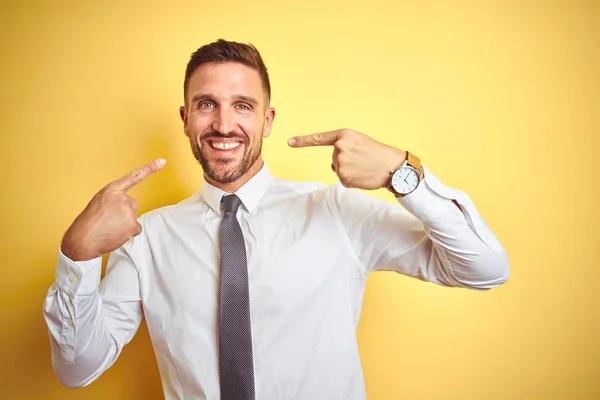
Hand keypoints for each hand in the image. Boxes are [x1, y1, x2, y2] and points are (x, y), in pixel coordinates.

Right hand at [60, 158, 165, 260]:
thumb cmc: (89, 222)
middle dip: (124, 212)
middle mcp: (122, 198)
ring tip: (110, 227)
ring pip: (133, 217)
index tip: (162, 161)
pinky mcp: (132, 224)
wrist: (83, 239)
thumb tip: (123, 206)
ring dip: (125, 223)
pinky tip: (116, 234)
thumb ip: (113, 199)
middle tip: (109, 220)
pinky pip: (136, 229)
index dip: (150, 168)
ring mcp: (128, 211)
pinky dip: (128, 233)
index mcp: (112, 190)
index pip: (134, 177)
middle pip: (132, 204)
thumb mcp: (99, 202)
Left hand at [288, 129, 405, 189]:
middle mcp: (339, 148)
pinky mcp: (343, 177)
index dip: (302, 141)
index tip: (289, 142)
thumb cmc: (377, 154)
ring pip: (338, 170)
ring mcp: (340, 163)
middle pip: (334, 159)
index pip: (319, 138)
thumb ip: (343, 147)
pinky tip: (362, 175)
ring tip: (364, 167)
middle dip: (346, 161)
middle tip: (362, 159)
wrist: (392, 166)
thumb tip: (335, 163)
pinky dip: (352, 180)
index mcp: (343, 135)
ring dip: (349, 171)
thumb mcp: (359, 141)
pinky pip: (343, 179)